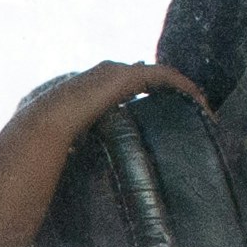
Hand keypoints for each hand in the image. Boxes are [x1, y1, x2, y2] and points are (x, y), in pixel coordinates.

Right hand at [16, 60, 212, 141]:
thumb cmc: (49, 137)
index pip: (127, 84)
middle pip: (147, 76)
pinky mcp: (128, 76)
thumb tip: (74, 175)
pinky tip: (199, 102)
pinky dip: (184, 88)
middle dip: (169, 91)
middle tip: (189, 109)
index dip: (148, 94)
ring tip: (199, 106)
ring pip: (160, 76)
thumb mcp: (71, 138)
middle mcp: (107, 73)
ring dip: (181, 90)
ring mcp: (117, 71)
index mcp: (93, 87)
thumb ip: (82, 142)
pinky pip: (166, 78)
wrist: (46, 123)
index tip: (165, 111)